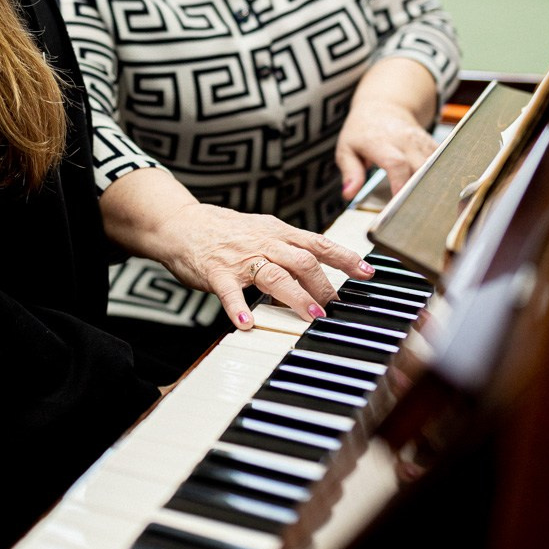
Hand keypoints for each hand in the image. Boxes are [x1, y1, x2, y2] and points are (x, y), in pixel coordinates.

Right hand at [99, 168, 374, 332]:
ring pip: (274, 274)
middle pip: (302, 261)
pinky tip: (247, 324)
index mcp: (277, 232)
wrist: (179, 223)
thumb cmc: (222, 231)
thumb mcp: (260, 230)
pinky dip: (238, 308)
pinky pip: (229, 291)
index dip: (345, 258)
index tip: (368, 273)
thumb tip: (318, 270)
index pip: (318, 243)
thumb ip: (287, 248)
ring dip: (296, 296)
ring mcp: (239, 257)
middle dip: (323, 285)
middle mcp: (263, 242)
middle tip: (334, 307)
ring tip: (312, 315)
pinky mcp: (215, 271)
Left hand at [336, 99, 437, 199]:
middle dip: (419, 192)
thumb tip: (348, 194)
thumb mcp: (346, 149)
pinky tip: (435, 195)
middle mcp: (405, 141)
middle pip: (420, 168)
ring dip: (431, 188)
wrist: (383, 107)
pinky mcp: (432, 145)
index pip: (396, 163)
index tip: (398, 202)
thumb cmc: (361, 130)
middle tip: (412, 213)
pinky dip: (439, 179)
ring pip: (435, 167)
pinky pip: (441, 164)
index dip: (400, 183)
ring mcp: (422, 142)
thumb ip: (350, 172)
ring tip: (426, 208)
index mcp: (381, 142)